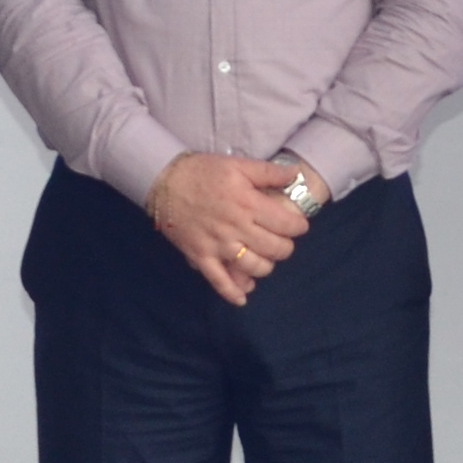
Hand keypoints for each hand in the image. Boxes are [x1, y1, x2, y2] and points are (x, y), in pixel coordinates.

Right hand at [145, 152, 310, 305]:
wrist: (164, 181)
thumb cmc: (202, 171)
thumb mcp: (237, 165)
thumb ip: (268, 171)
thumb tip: (295, 175)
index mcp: (248, 204)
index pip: (285, 224)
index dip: (298, 226)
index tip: (298, 225)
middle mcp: (236, 228)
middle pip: (274, 249)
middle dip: (285, 247)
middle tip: (283, 241)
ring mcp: (218, 245)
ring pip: (253, 267)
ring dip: (266, 267)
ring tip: (265, 258)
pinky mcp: (201, 256)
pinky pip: (219, 281)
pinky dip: (232, 292)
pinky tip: (243, 297)